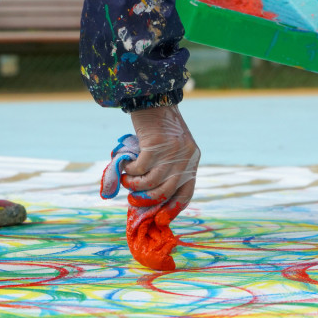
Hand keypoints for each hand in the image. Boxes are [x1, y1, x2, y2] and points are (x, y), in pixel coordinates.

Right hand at [122, 105, 199, 223]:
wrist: (153, 98)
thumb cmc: (158, 125)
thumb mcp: (170, 146)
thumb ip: (166, 167)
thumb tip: (148, 195)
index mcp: (192, 160)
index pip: (186, 192)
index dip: (172, 209)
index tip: (160, 219)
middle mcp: (186, 157)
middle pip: (166, 191)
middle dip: (147, 201)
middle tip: (133, 201)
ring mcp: (172, 151)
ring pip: (151, 182)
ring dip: (135, 186)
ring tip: (127, 180)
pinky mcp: (155, 145)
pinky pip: (140, 169)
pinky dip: (130, 171)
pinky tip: (125, 167)